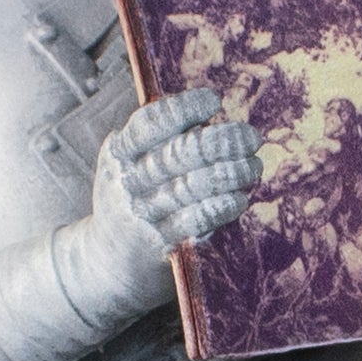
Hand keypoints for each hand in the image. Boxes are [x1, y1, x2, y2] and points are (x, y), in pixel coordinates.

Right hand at [97, 85, 261, 258]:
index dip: (184, 108)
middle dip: (221, 141)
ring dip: (230, 174)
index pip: (151, 122)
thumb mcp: (132, 163)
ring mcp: (142, 212)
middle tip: (251, 137)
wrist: (106, 259)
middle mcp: (127, 179)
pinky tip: (240, 199)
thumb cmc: (134, 197)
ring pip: (191, 186)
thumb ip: (162, 141)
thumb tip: (214, 122)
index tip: (215, 101)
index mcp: (119, 150)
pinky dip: (222, 207)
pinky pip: (195, 220)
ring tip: (254, 166)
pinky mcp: (159, 242)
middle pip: (179, 153)